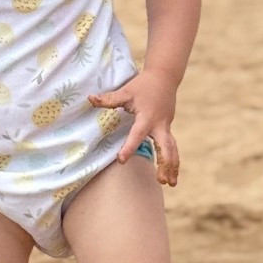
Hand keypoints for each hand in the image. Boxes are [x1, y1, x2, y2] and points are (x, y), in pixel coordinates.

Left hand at [88, 68, 179, 186]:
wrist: (165, 77)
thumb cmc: (142, 85)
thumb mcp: (125, 91)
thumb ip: (109, 99)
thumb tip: (90, 99)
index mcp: (146, 118)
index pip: (137, 135)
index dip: (129, 147)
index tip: (121, 160)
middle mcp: (159, 125)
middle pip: (166, 148)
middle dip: (165, 164)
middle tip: (162, 181)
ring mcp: (166, 128)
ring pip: (172, 150)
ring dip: (172, 166)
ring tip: (171, 184)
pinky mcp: (167, 129)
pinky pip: (171, 147)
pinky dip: (172, 160)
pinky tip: (170, 174)